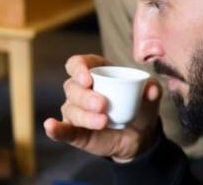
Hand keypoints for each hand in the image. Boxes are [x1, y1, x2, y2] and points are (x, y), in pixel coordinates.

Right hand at [43, 54, 162, 161]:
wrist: (139, 138)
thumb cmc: (139, 109)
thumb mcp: (149, 99)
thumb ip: (152, 92)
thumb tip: (151, 88)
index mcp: (96, 72)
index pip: (78, 64)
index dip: (79, 68)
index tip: (88, 78)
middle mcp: (81, 89)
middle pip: (72, 86)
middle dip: (85, 95)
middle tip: (102, 104)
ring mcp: (75, 110)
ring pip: (70, 108)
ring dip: (84, 115)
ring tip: (103, 122)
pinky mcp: (74, 131)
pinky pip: (63, 129)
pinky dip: (56, 129)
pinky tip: (50, 126)